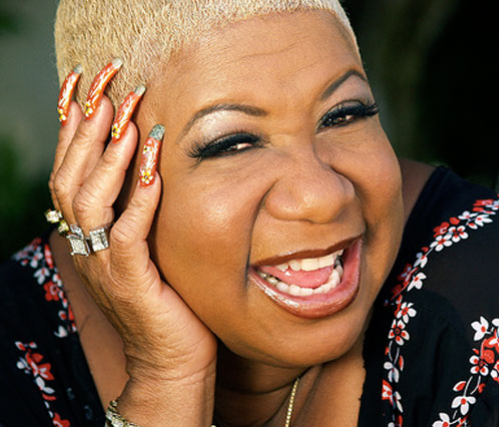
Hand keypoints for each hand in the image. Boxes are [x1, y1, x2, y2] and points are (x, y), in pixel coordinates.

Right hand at [50, 62, 215, 425]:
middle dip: (86, 126)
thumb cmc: (170, 299)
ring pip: (90, 199)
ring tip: (125, 115)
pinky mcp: (131, 281)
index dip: (73, 128)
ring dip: (108, 154)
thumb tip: (153, 165)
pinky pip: (128, 231)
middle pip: (71, 176)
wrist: (173, 359)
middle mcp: (88, 246)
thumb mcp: (150, 247)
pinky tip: (150, 165)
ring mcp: (105, 265)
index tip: (85, 85)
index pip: (71, 170)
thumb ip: (141, 211)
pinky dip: (137, 195)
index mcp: (90, 235)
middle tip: (106, 84)